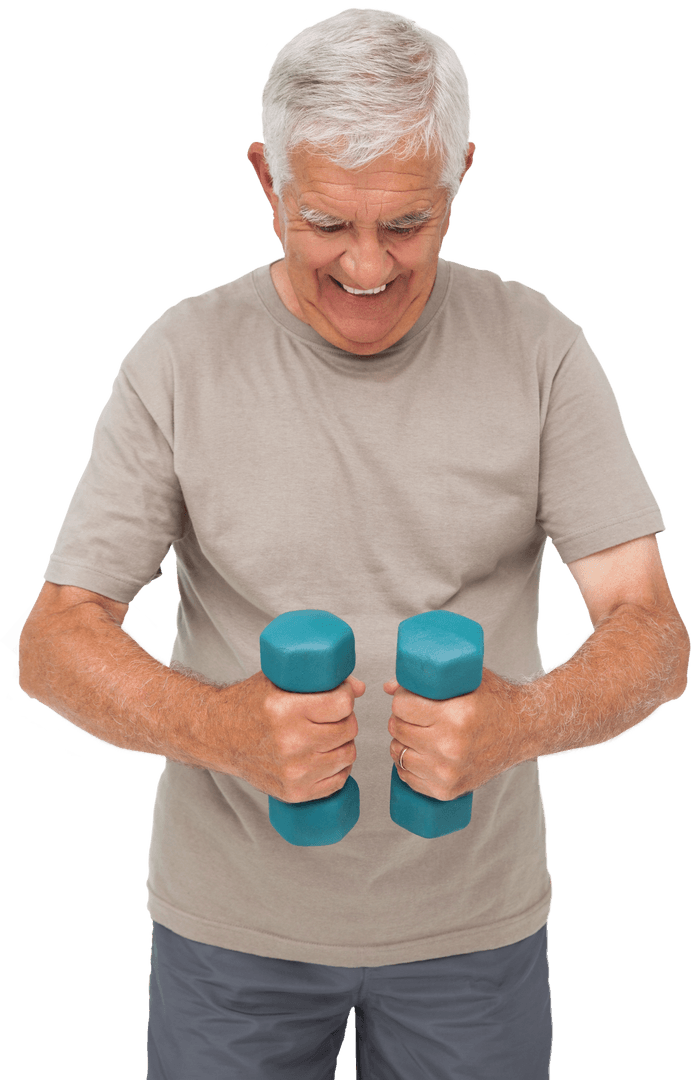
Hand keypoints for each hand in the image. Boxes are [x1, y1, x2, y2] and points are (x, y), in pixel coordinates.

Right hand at [210, 671, 365, 802]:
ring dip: (344, 743)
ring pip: (347, 754)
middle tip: (333, 715)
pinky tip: (328, 756)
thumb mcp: (277, 680)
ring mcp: (293, 771)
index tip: (342, 693)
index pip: (342, 703)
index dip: (346, 695)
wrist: (218, 736)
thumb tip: (360, 688)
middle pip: (348, 729)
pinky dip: (339, 768)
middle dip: (345, 718)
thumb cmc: (248, 705)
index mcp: (286, 710)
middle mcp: (291, 742)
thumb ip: (318, 680)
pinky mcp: (294, 792)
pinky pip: (337, 780)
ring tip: (329, 734)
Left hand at [384, 668, 529, 799]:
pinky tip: (419, 753)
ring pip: (398, 753)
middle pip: (397, 728)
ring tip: (416, 733)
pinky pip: (408, 778)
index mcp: (455, 717)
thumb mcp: (465, 682)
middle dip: (401, 718)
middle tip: (413, 715)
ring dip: (402, 742)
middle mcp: (451, 746)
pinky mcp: (447, 790)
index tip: (409, 698)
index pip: (402, 706)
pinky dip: (408, 766)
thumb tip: (389, 687)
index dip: (402, 699)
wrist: (523, 731)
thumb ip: (427, 682)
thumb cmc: (496, 702)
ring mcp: (448, 771)